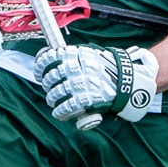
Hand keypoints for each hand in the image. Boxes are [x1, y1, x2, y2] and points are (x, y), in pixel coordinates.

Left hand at [36, 45, 159, 123]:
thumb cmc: (106, 68)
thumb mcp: (89, 54)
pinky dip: (60, 112)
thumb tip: (44, 54)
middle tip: (51, 89)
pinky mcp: (85, 101)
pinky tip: (60, 113)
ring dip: (53, 99)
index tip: (39, 72)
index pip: (49, 58)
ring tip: (55, 101)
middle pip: (50, 78)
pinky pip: (65, 107)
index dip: (40, 67)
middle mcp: (75, 68)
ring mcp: (80, 85)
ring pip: (55, 94)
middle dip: (48, 85)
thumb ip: (68, 55)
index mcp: (76, 55)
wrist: (128, 81)